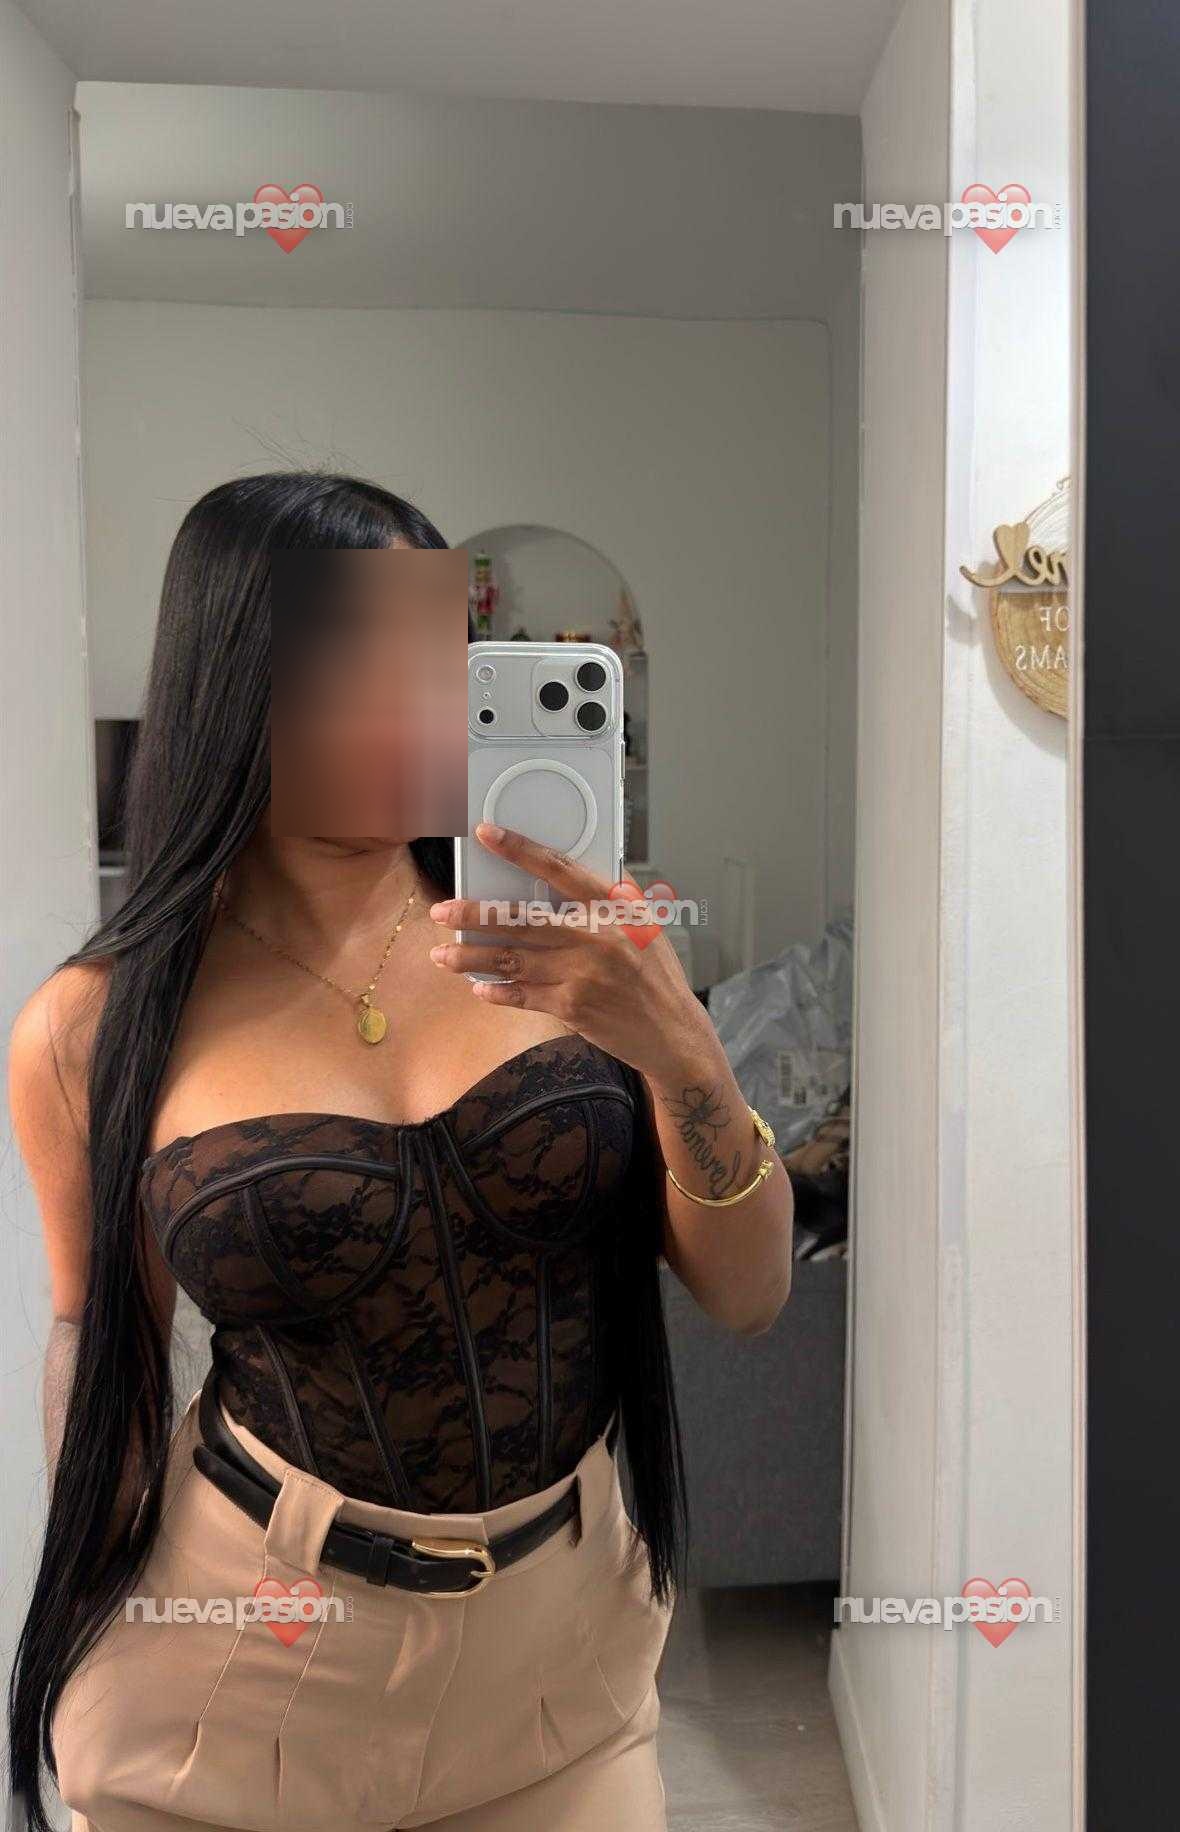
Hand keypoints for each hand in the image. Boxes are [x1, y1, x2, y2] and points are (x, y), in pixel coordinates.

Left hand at [427, 822, 715, 1087]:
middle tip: (442, 911)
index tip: (486, 834)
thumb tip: (578, 867)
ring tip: (442, 955)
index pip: (558, 868)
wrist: (672, 1032)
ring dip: (471, 958)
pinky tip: (478, 986)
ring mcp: (581, 974)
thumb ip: (612, 897)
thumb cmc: (656, 976)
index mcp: (612, 908)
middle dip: (475, 915)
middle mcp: (595, 937)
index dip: (519, 848)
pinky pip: (522, 995)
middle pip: (521, 919)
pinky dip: (497, 991)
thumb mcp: (645, 925)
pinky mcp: (571, 1007)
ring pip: (512, 960)